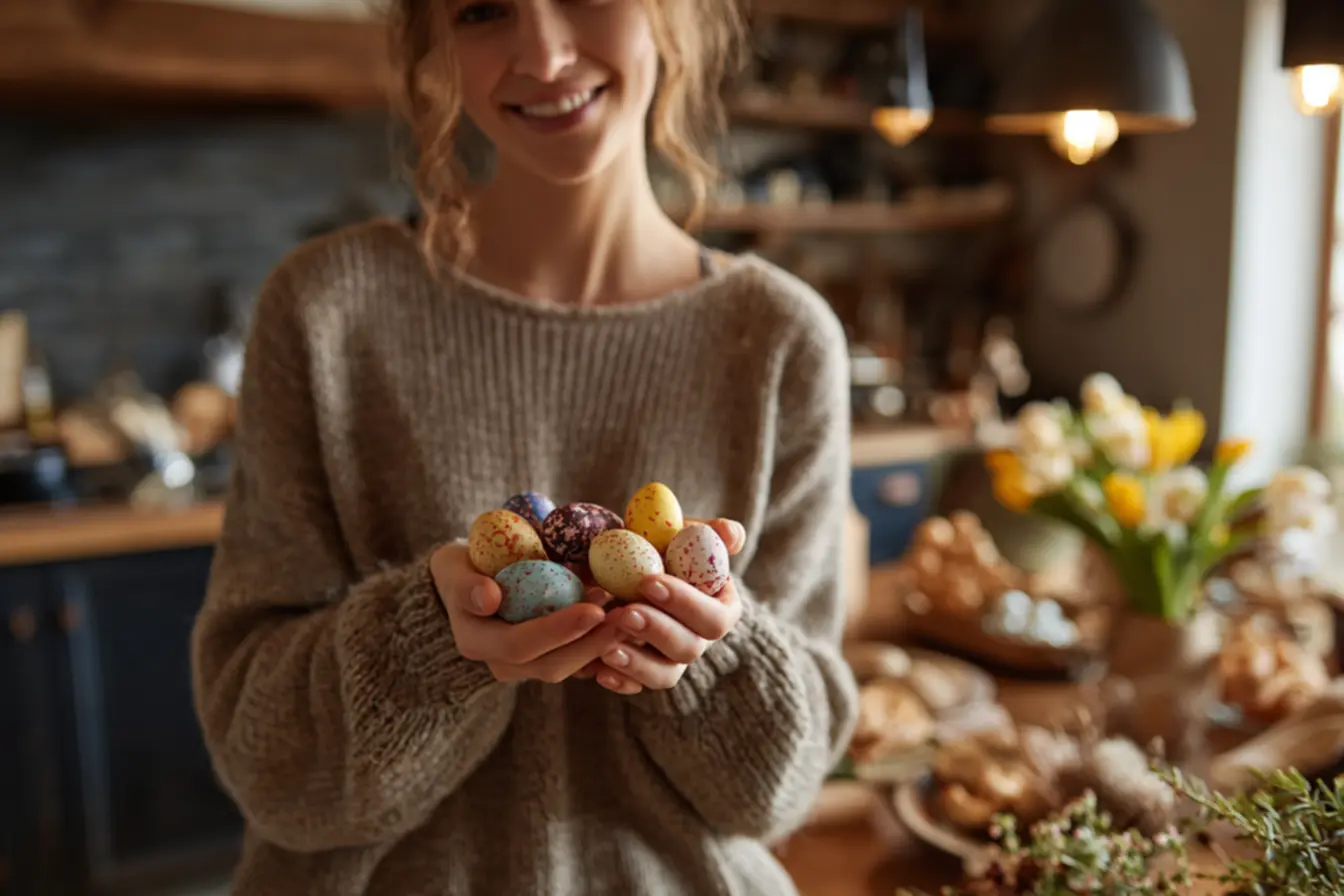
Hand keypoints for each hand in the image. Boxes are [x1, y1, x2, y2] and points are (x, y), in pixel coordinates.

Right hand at [430, 542, 621, 683]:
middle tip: (628, 617)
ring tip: (635, 616)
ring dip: (604, 643)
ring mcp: (528, 666)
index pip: (520, 644)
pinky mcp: (549, 659)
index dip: (558, 630)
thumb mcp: (454, 568)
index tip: (594, 609)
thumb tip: (489, 597)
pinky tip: (632, 621)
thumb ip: (466, 584)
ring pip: (572, 665)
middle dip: (593, 644)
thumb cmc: (462, 567)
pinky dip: (606, 643)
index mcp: (478, 642)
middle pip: (552, 664)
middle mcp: (503, 663)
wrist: (466, 582)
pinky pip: (580, 659)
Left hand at [588, 519, 746, 694]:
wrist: (621, 562)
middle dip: (657, 631)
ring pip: (666, 675)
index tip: (649, 582)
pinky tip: (597, 669)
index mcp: (720, 607)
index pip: (716, 617)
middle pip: (691, 649)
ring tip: (606, 647)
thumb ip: (707, 532)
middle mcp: (700, 638)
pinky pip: (635, 686)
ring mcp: (672, 660)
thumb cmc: (658, 544)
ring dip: (638, 662)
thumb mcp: (679, 532)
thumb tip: (730, 534)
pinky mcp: (645, 672)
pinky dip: (619, 680)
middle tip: (625, 612)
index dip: (686, 603)